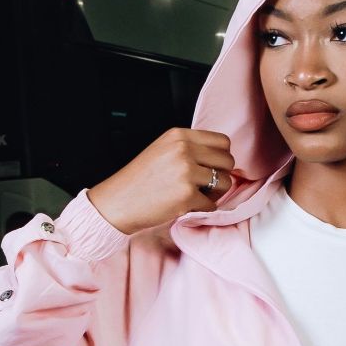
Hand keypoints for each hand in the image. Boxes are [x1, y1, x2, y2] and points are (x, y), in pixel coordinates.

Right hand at [88, 128, 235, 234]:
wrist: (117, 202)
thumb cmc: (139, 180)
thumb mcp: (162, 150)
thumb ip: (189, 148)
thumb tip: (221, 158)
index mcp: (179, 136)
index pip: (222, 141)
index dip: (222, 157)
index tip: (213, 167)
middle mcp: (184, 150)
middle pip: (227, 161)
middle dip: (222, 175)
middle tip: (206, 185)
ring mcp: (186, 173)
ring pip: (226, 182)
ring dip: (216, 193)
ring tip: (198, 196)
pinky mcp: (186, 196)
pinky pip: (212, 204)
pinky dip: (202, 209)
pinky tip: (186, 206)